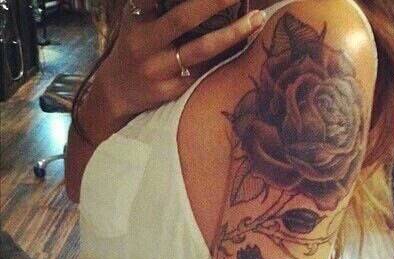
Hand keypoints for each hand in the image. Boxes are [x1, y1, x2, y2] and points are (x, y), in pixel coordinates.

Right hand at [85, 0, 265, 137]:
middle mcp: (147, 44)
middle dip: (213, 2)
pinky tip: (244, 48)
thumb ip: (157, 5)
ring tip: (256, 20)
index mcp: (139, 20)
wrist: (115, 93)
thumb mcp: (136, 20)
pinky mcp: (170, 91)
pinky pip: (204, 72)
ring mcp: (159, 70)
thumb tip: (192, 0)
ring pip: (201, 50)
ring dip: (232, 34)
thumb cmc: (134, 48)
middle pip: (183, 19)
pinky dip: (225, 59)